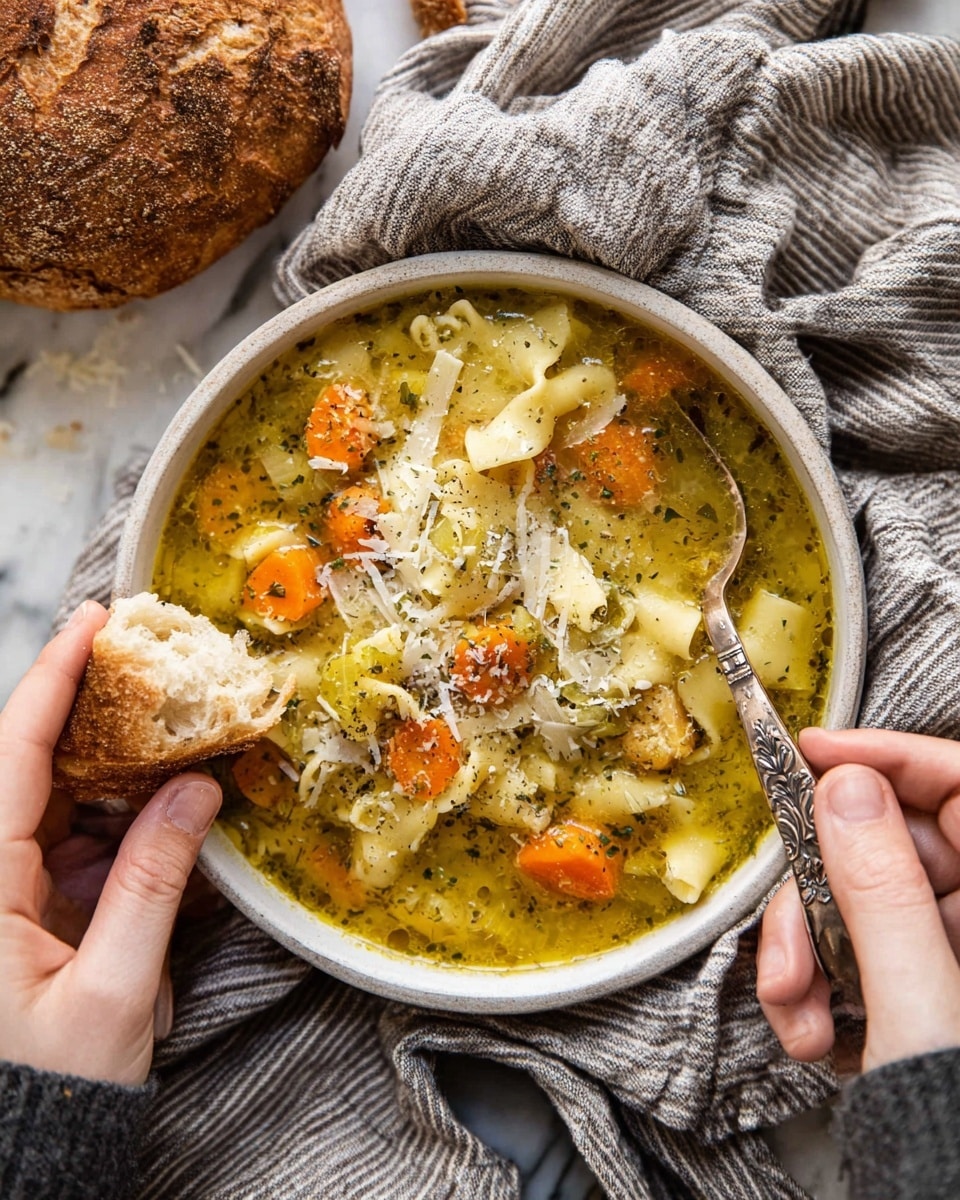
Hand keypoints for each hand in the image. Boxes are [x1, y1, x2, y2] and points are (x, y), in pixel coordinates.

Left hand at [0, 601, 221, 1085]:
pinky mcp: (22, 912)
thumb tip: (195, 789)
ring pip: (56, 800)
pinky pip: (69, 842)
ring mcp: (0, 892)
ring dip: (116, 768)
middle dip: (96, 712)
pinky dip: (117, 821)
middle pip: (34, 765)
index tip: (96, 621)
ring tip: (175, 737)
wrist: (12, 1164)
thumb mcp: (113, 990)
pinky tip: (161, 810)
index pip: (11, 755)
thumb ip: (153, 881)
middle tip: (156, 667)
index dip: (54, 679)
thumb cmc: (47, 1092)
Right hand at [756, 726, 959, 1071]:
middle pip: (893, 848)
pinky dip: (820, 985)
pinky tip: (813, 1031)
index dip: (893, 756)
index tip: (816, 752)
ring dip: (809, 952)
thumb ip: (882, 890)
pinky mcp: (922, 989)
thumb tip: (848, 789)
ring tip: (797, 1011)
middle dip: (822, 893)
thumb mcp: (920, 1007)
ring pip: (863, 903)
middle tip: (790, 942)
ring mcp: (954, 957)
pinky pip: (859, 954)